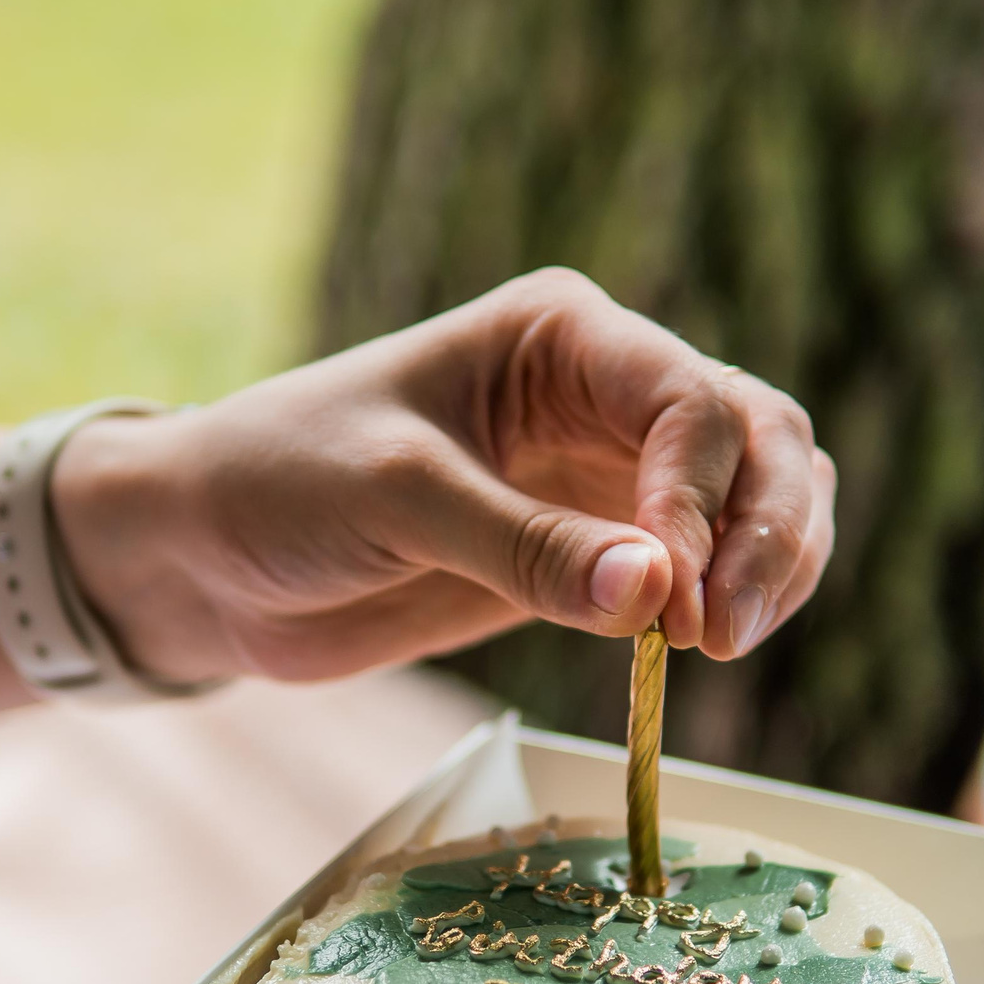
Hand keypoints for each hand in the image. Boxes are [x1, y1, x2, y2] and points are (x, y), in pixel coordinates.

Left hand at [50, 268, 836, 682]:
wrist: (208, 556)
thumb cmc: (279, 485)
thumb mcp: (394, 500)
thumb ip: (524, 546)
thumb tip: (657, 595)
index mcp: (561, 334)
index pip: (688, 400)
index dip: (702, 497)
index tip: (674, 595)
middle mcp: (605, 389)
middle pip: (758, 439)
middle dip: (765, 532)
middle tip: (723, 634)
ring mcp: (610, 470)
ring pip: (760, 496)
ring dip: (775, 565)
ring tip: (723, 645)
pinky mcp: (599, 550)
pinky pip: (708, 566)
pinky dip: (733, 601)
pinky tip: (700, 650)